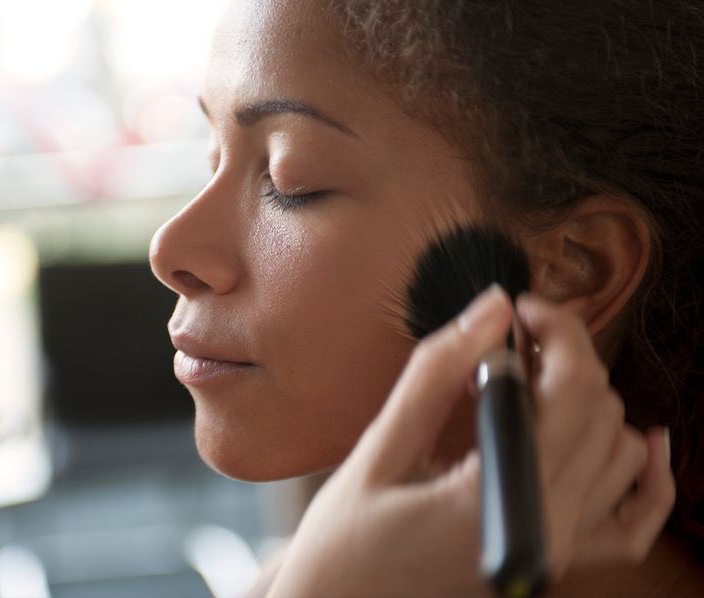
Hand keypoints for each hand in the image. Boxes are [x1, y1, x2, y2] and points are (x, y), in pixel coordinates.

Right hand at [266, 287, 673, 597]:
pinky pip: (631, 525)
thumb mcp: (380, 452)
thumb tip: (490, 309)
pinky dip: (648, 482)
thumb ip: (436, 376)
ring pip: (621, 454)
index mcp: (500, 498)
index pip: (572, 393)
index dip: (557, 331)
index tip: (519, 308)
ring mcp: (556, 550)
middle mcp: (546, 529)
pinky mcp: (552, 561)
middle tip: (514, 335)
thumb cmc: (345, 542)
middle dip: (568, 357)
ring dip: (592, 401)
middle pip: (601, 414)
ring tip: (536, 378)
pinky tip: (643, 443)